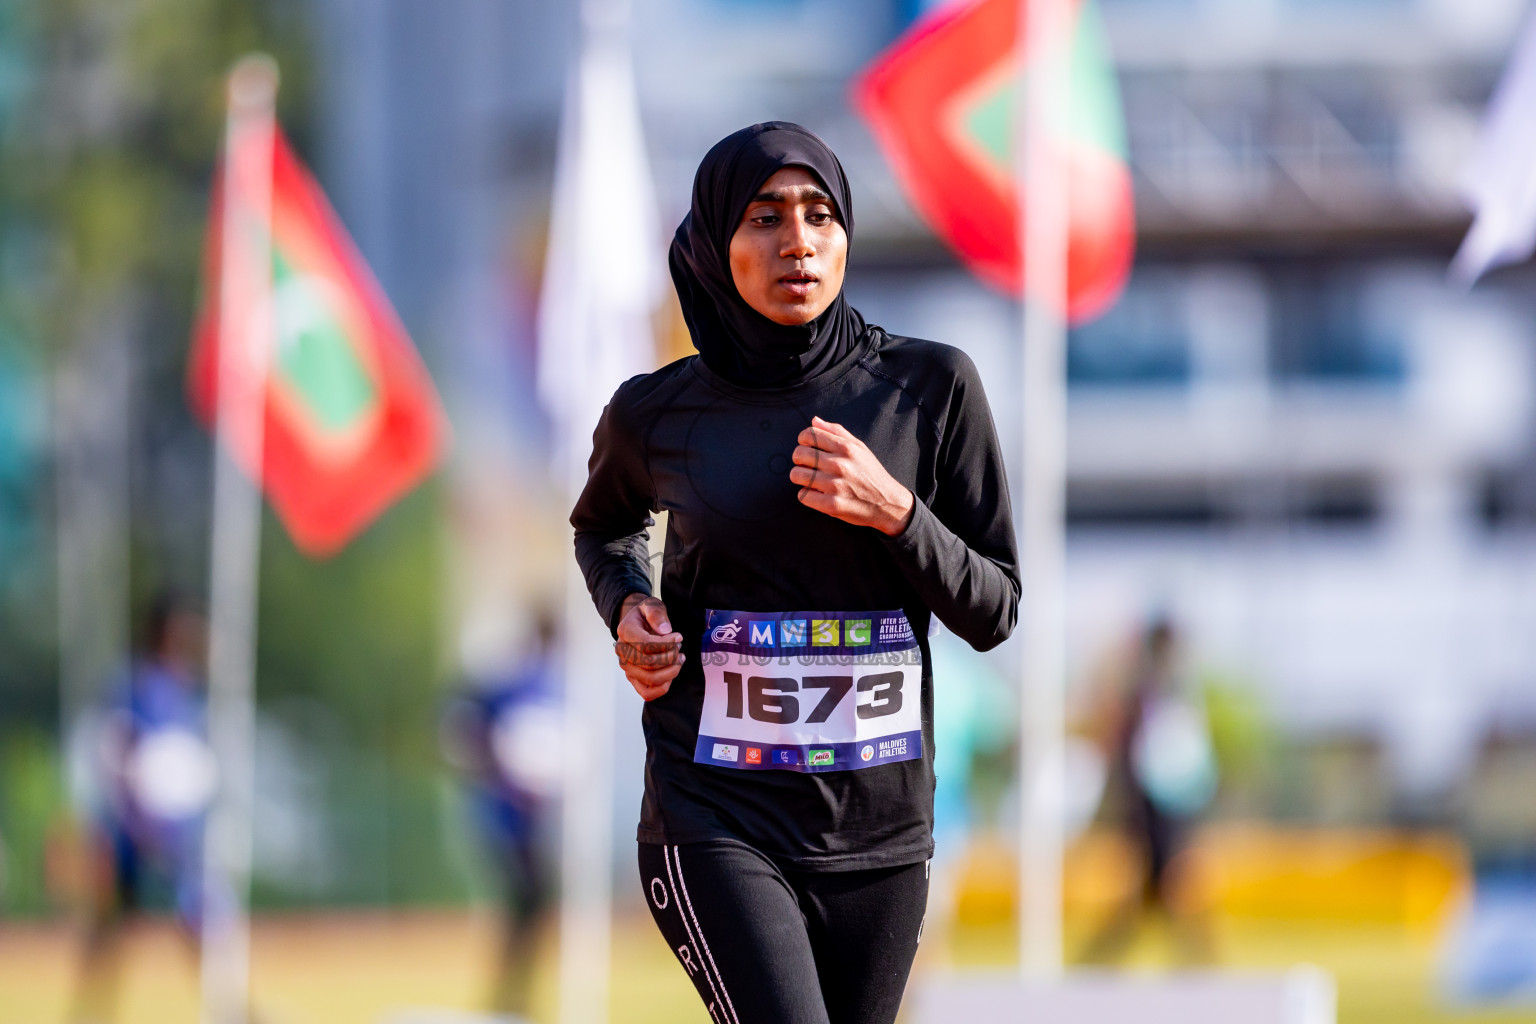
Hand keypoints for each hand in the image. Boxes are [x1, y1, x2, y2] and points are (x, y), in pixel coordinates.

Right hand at [614, 593, 683, 700]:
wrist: (637, 623)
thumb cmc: (646, 615)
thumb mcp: (652, 605)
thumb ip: (657, 614)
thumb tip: (665, 631)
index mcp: (624, 631)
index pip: (646, 644)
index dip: (667, 643)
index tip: (679, 637)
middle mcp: (622, 651)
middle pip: (649, 663)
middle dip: (671, 656)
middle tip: (679, 648)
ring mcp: (626, 667)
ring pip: (650, 679)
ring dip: (671, 671)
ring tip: (679, 659)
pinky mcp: (633, 678)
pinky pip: (647, 693)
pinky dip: (663, 688)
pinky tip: (672, 673)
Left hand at [790, 416, 914, 535]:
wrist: (888, 503)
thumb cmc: (871, 474)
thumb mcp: (860, 448)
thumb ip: (837, 432)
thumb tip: (815, 421)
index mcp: (846, 448)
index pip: (809, 435)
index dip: (803, 440)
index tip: (808, 448)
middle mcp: (840, 465)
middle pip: (799, 454)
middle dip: (799, 459)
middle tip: (808, 466)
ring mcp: (835, 485)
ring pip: (797, 475)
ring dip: (800, 478)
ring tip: (810, 480)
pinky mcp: (832, 505)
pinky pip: (803, 495)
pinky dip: (806, 495)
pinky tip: (817, 494)